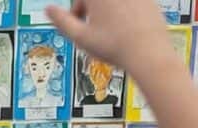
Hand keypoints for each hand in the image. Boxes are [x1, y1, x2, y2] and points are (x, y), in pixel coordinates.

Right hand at [48, 0, 173, 75]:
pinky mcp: (149, 1)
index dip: (77, 10)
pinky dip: (126, 12)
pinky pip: (131, 4)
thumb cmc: (114, 46)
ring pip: (115, 3)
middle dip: (93, 10)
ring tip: (111, 31)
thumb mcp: (79, 37)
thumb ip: (61, 20)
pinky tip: (126, 29)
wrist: (148, 53)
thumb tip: (48, 9)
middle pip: (97, 0)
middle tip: (94, 29)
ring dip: (109, 11)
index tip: (79, 23)